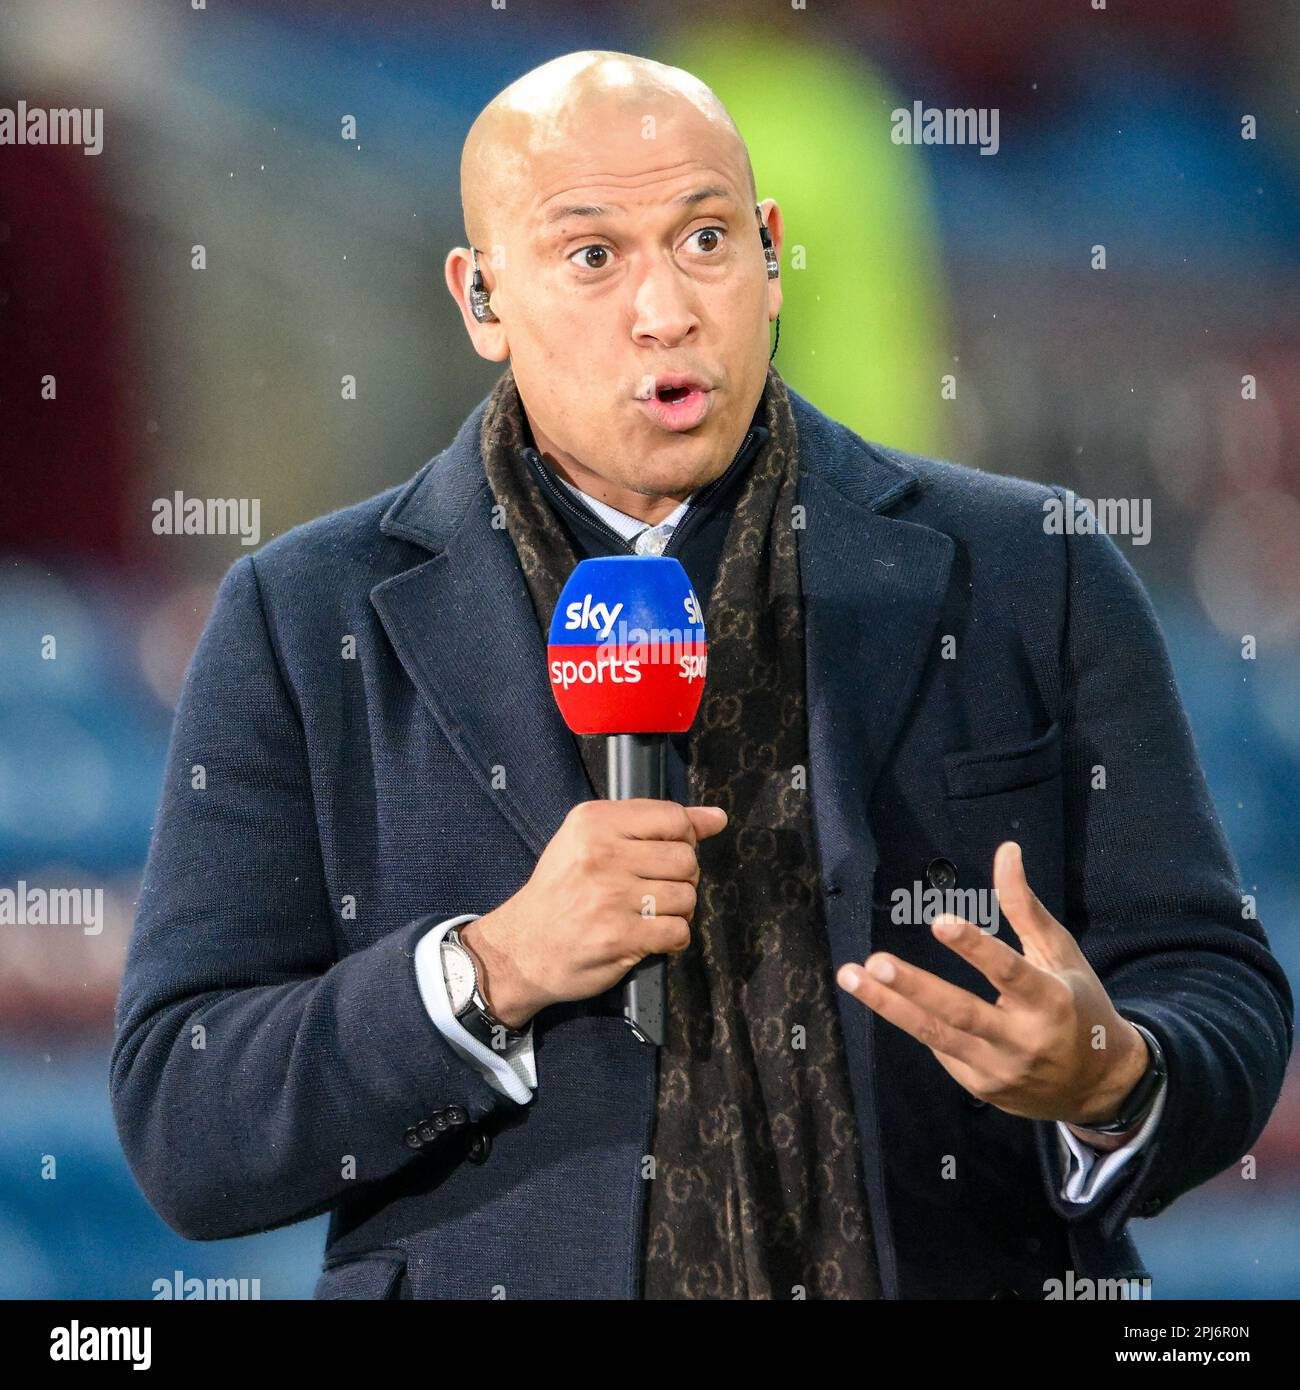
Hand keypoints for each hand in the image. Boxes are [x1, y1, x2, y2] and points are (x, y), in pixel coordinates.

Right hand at [460, 798, 727, 1030]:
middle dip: (681, 878)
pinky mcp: (619, 936)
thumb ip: (655, 825)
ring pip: (686, 896)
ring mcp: (609, 896)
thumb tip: (716, 818)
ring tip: (649, 913)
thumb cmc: (562, 891)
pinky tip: (649, 935)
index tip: (665, 854)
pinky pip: (678, 931)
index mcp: (593, 821)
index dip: (683, 838)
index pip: (673, 817)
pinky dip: (672, 938)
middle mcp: (600, 853)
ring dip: (677, 911)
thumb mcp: (594, 842)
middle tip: (655, 889)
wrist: (521, 948)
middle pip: (685, 858)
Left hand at [836, 841, 1149, 1126]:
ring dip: (889, 1006)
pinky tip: (889, 998)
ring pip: (936, 1035)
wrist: (1100, 1087)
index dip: (974, 947)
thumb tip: (1006, 851)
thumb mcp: (1060, 955)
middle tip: (875, 962)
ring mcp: (999, 1068)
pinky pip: (940, 1049)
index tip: (940, 921)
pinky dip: (914, 1020)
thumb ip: (1025, 907)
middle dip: (914, 987)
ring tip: (851, 978)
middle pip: (961, 1012)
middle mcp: (1024, 1039)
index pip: (1008, 971)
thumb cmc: (1078, 1006)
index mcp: (1051, 1001)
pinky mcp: (980, 1086)